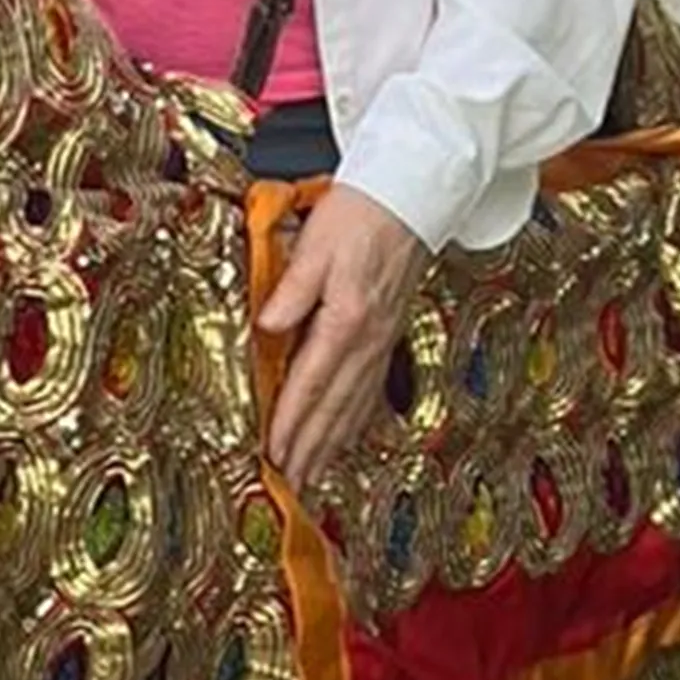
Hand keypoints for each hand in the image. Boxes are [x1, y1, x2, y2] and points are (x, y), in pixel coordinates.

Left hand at [255, 184, 427, 492]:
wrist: (412, 195)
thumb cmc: (361, 214)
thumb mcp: (315, 244)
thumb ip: (291, 289)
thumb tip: (267, 327)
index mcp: (346, 319)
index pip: (311, 382)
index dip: (291, 421)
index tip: (274, 452)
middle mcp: (368, 338)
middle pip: (334, 406)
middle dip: (310, 448)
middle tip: (290, 484)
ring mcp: (381, 340)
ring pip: (353, 404)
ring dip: (331, 443)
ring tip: (312, 475)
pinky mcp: (387, 333)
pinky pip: (369, 389)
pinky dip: (355, 421)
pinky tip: (345, 435)